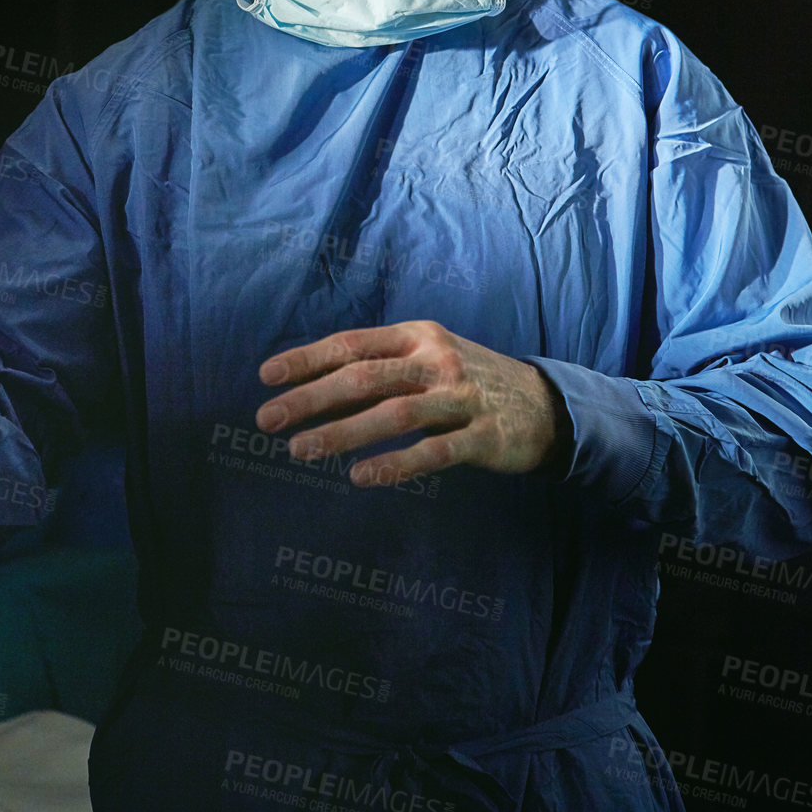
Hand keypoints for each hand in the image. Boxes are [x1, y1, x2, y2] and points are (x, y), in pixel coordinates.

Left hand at [255, 320, 562, 485]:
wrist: (545, 404)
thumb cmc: (468, 379)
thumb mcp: (429, 354)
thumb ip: (384, 361)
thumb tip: (317, 377)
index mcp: (416, 336)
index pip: (352, 343)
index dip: (307, 358)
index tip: (266, 376)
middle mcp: (435, 360)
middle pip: (364, 377)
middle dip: (311, 397)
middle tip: (267, 418)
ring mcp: (460, 398)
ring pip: (393, 414)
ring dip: (342, 433)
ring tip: (300, 450)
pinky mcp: (483, 436)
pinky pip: (433, 452)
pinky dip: (395, 464)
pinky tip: (360, 476)